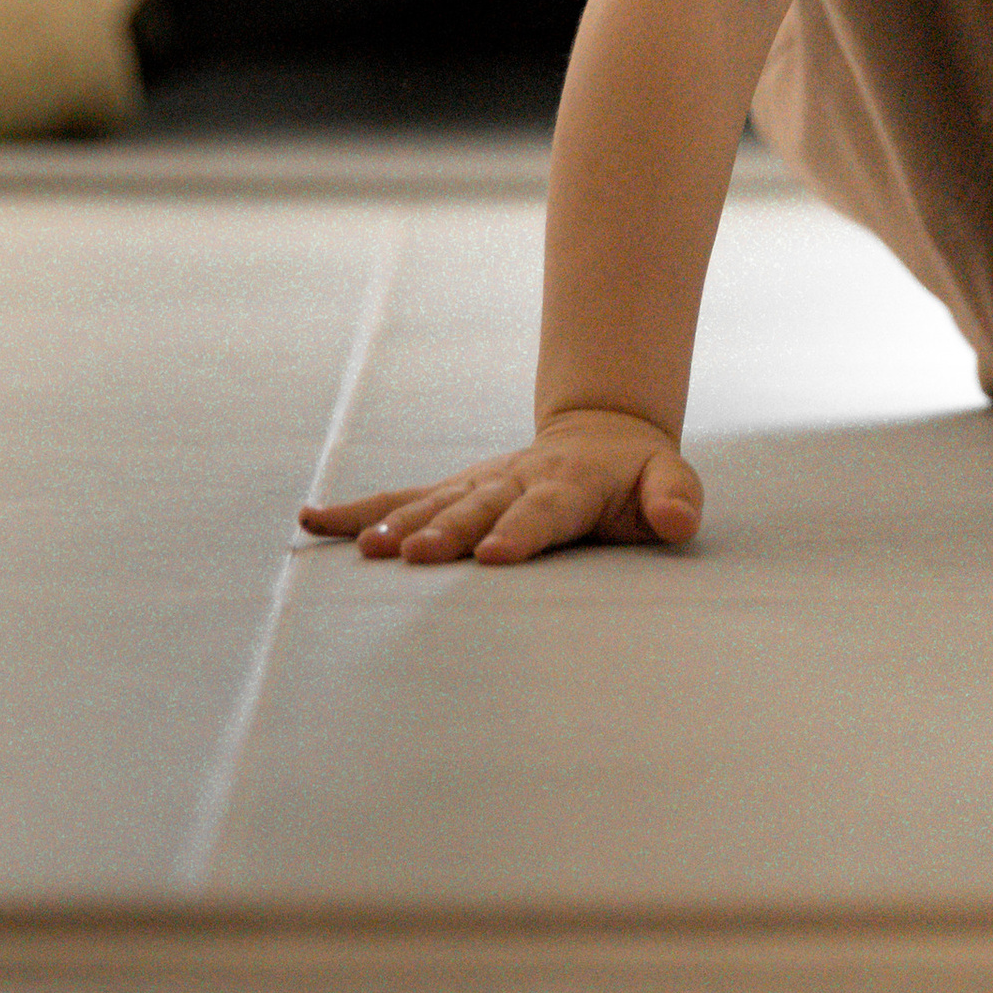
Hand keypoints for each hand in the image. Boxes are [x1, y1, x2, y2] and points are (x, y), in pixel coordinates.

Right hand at [299, 406, 703, 565]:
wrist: (602, 436)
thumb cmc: (638, 478)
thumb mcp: (669, 481)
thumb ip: (675, 497)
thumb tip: (680, 519)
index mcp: (570, 485)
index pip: (545, 512)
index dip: (521, 532)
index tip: (492, 556)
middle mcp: (516, 480)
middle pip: (479, 508)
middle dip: (447, 532)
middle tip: (412, 556)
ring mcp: (480, 483)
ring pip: (434, 502)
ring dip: (398, 524)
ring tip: (364, 549)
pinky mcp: (454, 491)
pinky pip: (401, 498)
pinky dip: (357, 511)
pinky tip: (312, 521)